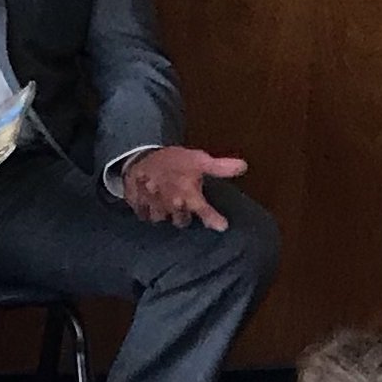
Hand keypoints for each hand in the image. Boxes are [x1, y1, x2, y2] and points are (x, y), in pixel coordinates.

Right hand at [123, 146, 246, 230]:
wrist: (137, 155)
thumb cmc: (170, 159)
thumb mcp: (197, 159)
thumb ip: (220, 167)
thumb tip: (244, 166)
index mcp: (189, 197)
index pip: (206, 214)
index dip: (215, 221)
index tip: (222, 226)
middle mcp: (173, 207)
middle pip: (183, 222)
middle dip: (184, 217)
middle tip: (185, 207)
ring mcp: (154, 209)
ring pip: (162, 220)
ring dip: (165, 215)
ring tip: (167, 206)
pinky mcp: (139, 206)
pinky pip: (144, 215)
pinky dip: (147, 211)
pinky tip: (149, 204)